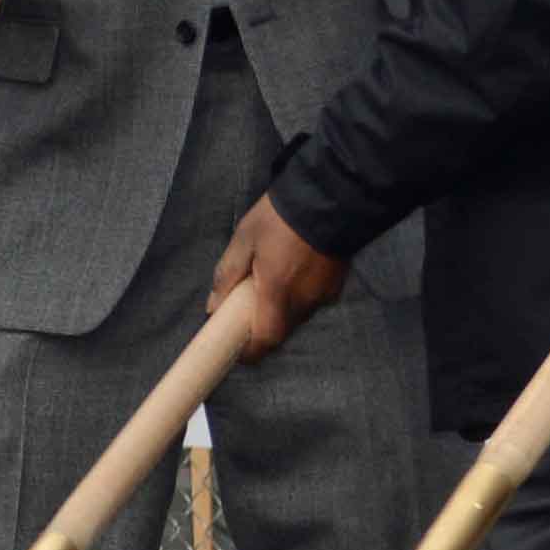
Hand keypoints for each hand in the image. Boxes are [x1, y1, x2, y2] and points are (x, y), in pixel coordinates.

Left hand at [212, 194, 353, 342]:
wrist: (330, 197)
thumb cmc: (280, 217)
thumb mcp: (244, 239)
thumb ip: (228, 275)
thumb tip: (213, 305)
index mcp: (277, 291)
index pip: (265, 340)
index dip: (250, 352)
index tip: (236, 351)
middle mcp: (303, 300)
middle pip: (281, 331)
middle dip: (262, 328)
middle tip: (245, 312)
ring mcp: (323, 294)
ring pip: (297, 317)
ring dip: (280, 312)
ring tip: (268, 286)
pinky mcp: (335, 285)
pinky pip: (312, 302)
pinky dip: (297, 298)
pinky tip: (291, 275)